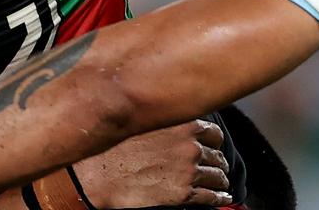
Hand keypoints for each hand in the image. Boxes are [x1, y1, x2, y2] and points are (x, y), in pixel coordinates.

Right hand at [74, 119, 231, 207]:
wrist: (97, 176)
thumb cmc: (111, 148)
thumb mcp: (139, 121)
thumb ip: (162, 121)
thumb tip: (171, 122)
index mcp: (181, 124)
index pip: (213, 131)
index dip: (212, 140)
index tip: (210, 145)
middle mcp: (190, 145)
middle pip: (217, 154)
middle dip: (216, 160)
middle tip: (214, 166)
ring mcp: (189, 170)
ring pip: (218, 175)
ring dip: (219, 179)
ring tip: (218, 183)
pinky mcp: (184, 194)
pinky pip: (213, 196)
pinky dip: (220, 197)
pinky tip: (220, 197)